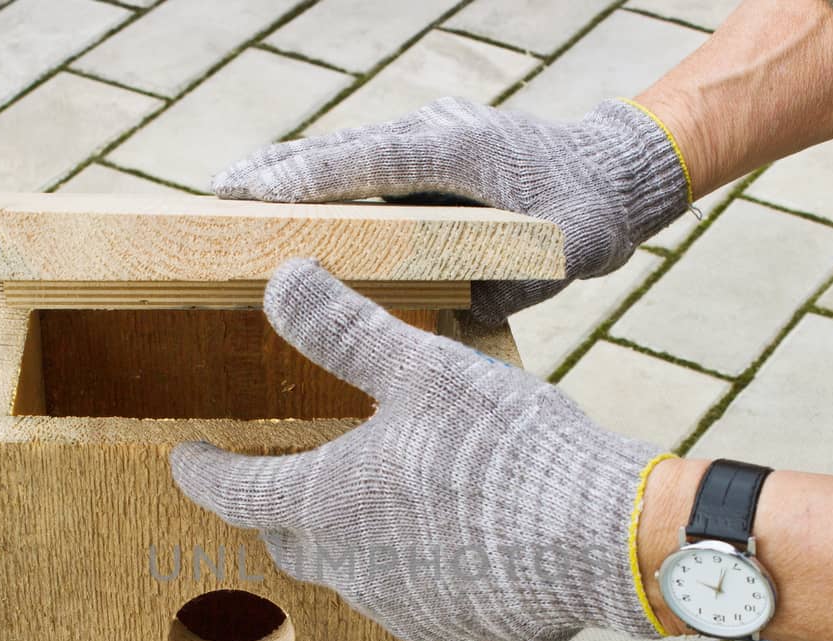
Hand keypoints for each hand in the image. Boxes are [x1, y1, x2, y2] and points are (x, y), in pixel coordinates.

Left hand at [170, 259, 668, 640]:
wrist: (599, 542)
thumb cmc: (507, 451)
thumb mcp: (422, 368)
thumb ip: (343, 329)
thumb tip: (279, 279)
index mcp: (329, 504)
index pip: (237, 493)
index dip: (204, 472)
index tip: (186, 458)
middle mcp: (352, 569)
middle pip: (288, 539)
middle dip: (275, 508)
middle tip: (278, 478)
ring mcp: (402, 609)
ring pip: (352, 573)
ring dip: (350, 540)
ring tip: (376, 504)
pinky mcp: (453, 632)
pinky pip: (410, 601)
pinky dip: (410, 569)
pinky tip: (446, 543)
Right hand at [211, 97, 690, 325]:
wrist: (614, 171)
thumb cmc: (589, 212)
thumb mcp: (563, 252)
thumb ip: (511, 281)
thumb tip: (460, 316)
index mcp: (464, 150)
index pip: (375, 160)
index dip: (314, 176)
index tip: (258, 190)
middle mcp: (437, 132)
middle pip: (344, 148)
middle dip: (279, 169)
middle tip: (218, 191)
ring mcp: (429, 136)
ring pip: (346, 151)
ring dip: (289, 170)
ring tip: (228, 193)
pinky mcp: (425, 152)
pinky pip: (362, 164)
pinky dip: (319, 178)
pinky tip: (279, 201)